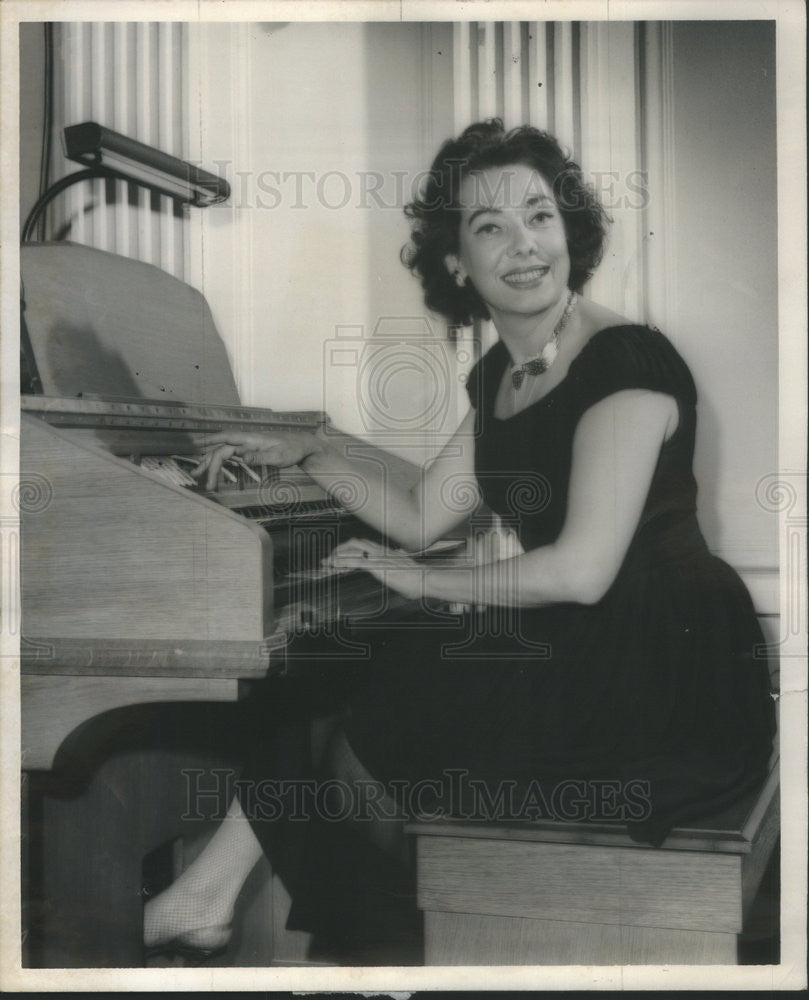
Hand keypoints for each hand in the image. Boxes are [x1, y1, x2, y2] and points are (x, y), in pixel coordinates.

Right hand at [190, 430, 320, 489]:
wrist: (303, 445)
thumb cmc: (292, 449)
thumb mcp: (278, 455)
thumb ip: (259, 457)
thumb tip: (241, 457)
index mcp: (251, 439)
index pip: (226, 442)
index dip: (210, 444)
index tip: (197, 450)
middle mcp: (247, 441)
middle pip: (222, 449)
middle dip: (207, 461)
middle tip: (196, 475)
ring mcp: (248, 446)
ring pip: (225, 453)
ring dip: (212, 463)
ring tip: (199, 475)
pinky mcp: (252, 452)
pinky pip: (233, 458)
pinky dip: (222, 464)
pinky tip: (217, 472)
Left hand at [324, 538, 424, 599]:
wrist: (426, 579)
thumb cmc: (420, 579)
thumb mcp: (406, 571)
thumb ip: (398, 568)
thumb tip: (397, 569)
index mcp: (387, 552)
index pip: (365, 544)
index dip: (351, 548)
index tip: (342, 554)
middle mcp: (381, 551)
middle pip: (356, 542)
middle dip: (341, 549)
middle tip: (330, 557)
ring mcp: (379, 557)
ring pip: (353, 549)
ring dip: (338, 555)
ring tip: (328, 561)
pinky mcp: (377, 566)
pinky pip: (355, 561)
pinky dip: (341, 562)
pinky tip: (333, 565)